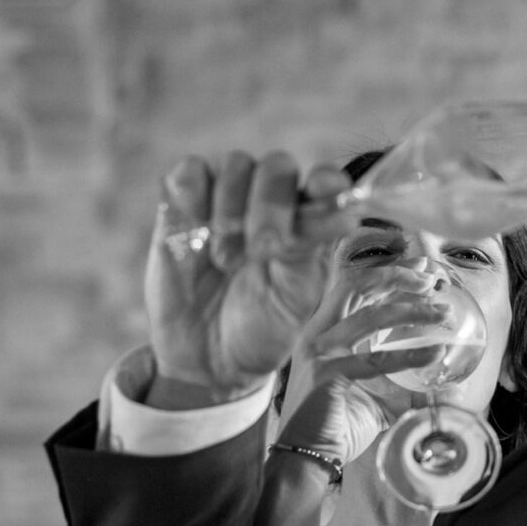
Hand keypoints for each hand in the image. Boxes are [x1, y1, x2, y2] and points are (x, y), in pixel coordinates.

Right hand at [145, 151, 357, 407]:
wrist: (208, 361)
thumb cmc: (261, 329)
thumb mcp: (294, 300)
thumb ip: (311, 253)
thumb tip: (343, 213)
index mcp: (308, 224)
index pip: (323, 184)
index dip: (326, 180)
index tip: (330, 190)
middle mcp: (270, 203)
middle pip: (278, 166)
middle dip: (272, 204)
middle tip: (263, 249)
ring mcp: (226, 200)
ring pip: (236, 164)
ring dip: (232, 207)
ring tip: (225, 258)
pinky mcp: (182, 205)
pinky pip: (190, 172)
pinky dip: (193, 192)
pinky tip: (195, 226)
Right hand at [277, 263, 448, 463]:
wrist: (306, 459)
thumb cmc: (338, 427)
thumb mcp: (380, 401)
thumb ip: (410, 389)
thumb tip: (453, 388)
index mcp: (327, 332)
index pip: (357, 287)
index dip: (390, 275)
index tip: (424, 272)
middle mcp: (319, 334)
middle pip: (357, 285)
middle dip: (398, 276)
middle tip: (432, 280)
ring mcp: (320, 351)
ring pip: (369, 315)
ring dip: (411, 309)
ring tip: (442, 313)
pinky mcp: (326, 374)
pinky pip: (375, 358)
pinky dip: (410, 353)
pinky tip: (436, 352)